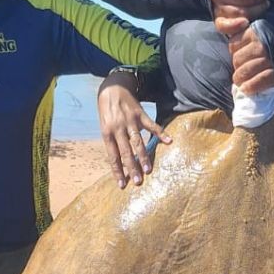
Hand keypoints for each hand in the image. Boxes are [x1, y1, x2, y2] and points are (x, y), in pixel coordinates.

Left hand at [98, 73, 170, 187]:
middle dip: (131, 168)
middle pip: (125, 152)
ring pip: (138, 142)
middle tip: (138, 182)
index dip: (117, 171)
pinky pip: (151, 125)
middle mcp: (117, 128)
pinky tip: (169, 141)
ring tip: (148, 170)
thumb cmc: (107, 111)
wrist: (112, 87)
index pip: (113, 156)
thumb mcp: (104, 126)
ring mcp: (129, 121)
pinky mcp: (140, 114)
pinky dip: (161, 133)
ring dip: (143, 157)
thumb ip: (112, 141)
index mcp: (107, 133)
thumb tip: (120, 161)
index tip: (122, 185)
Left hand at [230, 27, 273, 94]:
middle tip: (243, 71)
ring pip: (244, 72)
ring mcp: (269, 59)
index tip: (242, 57)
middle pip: (237, 60)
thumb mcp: (266, 24)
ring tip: (242, 83)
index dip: (236, 53)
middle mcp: (261, 45)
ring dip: (241, 80)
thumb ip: (251, 33)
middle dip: (238, 67)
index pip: (234, 45)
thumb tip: (236, 43)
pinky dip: (250, 87)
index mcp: (256, 31)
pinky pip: (257, 82)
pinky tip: (248, 89)